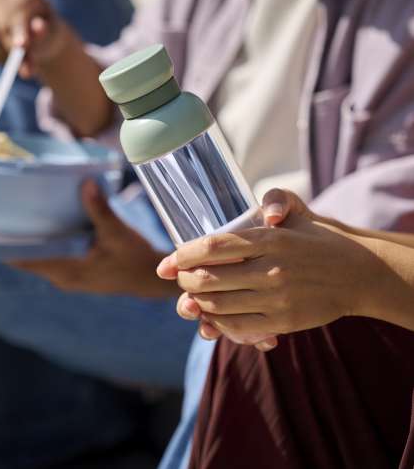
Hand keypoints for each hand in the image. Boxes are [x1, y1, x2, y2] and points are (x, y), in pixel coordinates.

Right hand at [0, 0, 69, 78]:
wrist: (41, 40)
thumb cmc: (48, 34)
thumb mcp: (51, 34)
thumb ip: (44, 31)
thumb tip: (39, 27)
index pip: (16, 7)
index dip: (18, 27)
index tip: (22, 46)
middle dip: (12, 47)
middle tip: (26, 71)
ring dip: (8, 56)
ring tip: (26, 65)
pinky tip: (11, 58)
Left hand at [13, 181, 176, 297]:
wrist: (149, 279)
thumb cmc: (134, 259)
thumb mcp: (118, 233)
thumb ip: (101, 210)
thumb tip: (86, 183)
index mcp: (67, 271)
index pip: (25, 260)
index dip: (5, 246)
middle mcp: (62, 277)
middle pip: (28, 258)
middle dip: (16, 238)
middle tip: (2, 211)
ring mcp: (69, 276)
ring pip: (40, 258)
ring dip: (32, 240)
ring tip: (19, 214)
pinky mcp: (76, 272)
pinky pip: (53, 257)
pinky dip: (47, 243)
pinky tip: (48, 225)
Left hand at [158, 189, 377, 346]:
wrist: (358, 272)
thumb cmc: (317, 238)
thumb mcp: (299, 210)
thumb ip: (276, 199)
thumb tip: (264, 213)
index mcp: (270, 239)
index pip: (214, 246)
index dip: (183, 254)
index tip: (168, 261)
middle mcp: (271, 269)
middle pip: (209, 278)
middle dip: (184, 280)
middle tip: (178, 278)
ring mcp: (277, 298)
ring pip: (219, 305)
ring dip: (196, 303)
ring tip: (190, 297)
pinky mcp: (284, 321)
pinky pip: (238, 326)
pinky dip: (217, 322)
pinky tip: (212, 316)